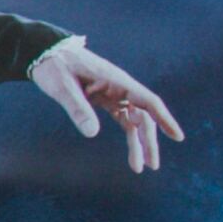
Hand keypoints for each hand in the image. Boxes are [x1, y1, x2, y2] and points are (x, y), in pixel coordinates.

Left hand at [29, 41, 183, 171]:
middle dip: (149, 141)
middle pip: (144, 116)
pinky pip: (124, 119)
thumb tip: (92, 134)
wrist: (45, 54)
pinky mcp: (106, 99)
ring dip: (139, 143)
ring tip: (141, 167)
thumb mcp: (62, 88)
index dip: (164, 119)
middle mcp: (121, 88)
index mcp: (116, 81)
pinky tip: (133, 153)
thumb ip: (77, 108)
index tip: (177, 136)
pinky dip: (129, 135)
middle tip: (152, 165)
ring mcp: (115, 94)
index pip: (148, 101)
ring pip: (135, 120)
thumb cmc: (54, 67)